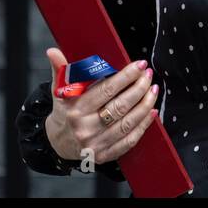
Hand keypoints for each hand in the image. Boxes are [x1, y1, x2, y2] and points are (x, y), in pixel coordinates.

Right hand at [43, 48, 158, 167]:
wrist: (56, 143)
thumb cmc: (64, 112)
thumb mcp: (60, 91)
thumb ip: (61, 71)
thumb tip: (53, 51)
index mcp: (75, 109)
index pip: (106, 90)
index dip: (126, 76)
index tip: (140, 64)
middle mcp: (85, 128)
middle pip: (120, 106)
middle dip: (139, 88)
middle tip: (148, 75)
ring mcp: (95, 143)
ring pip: (128, 123)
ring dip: (145, 105)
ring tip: (154, 89)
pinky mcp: (104, 155)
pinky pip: (129, 141)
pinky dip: (143, 126)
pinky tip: (152, 112)